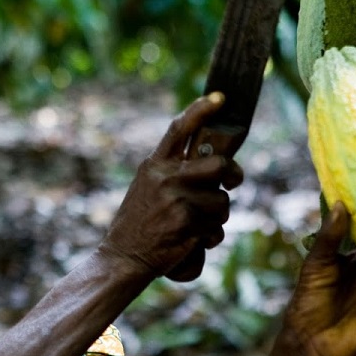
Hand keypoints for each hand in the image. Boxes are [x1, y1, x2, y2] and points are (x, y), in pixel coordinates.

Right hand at [100, 93, 243, 280]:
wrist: (123, 257)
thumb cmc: (139, 223)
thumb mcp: (148, 187)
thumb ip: (174, 171)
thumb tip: (217, 162)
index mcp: (155, 165)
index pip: (179, 129)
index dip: (201, 110)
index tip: (220, 97)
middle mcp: (165, 178)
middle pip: (218, 164)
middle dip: (232, 174)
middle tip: (232, 182)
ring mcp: (176, 199)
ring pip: (222, 202)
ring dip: (217, 217)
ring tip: (196, 226)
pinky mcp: (186, 223)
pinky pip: (216, 228)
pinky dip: (210, 238)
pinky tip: (192, 242)